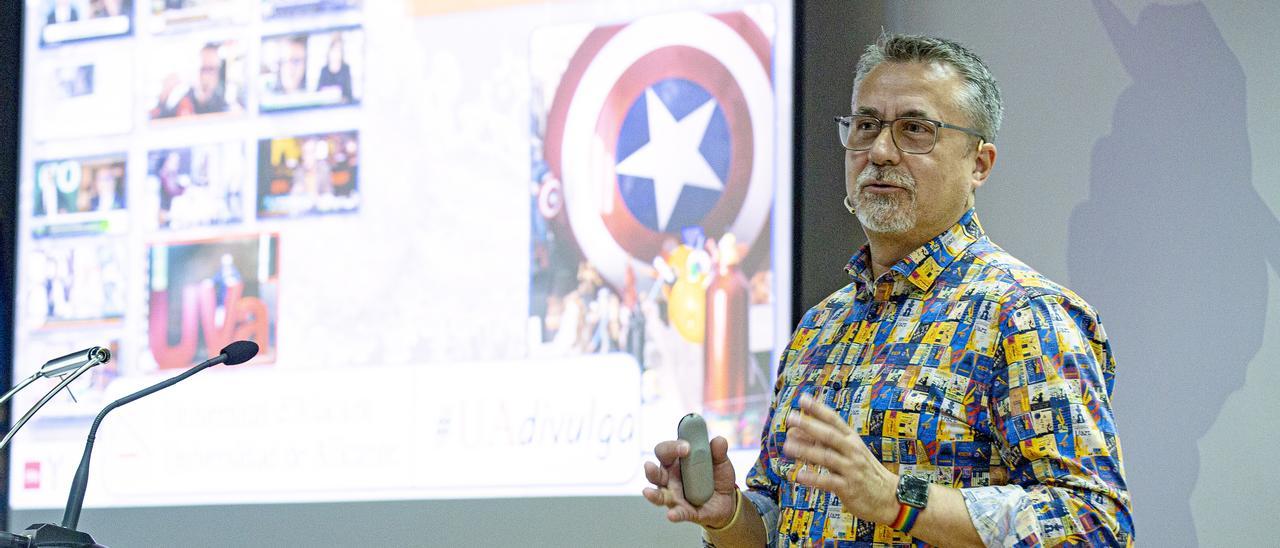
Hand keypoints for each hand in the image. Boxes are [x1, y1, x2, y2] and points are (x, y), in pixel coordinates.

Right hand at [642, 436, 739, 527]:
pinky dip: (675, 515)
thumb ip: (719, 452)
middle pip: (655, 472)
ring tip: (647, 492)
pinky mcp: (684, 511)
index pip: (665, 451)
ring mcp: (674, 496)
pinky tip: (672, 515)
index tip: (687, 447)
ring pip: (659, 495)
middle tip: (654, 465)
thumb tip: (719, 440)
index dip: (672, 447)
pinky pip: (678, 513)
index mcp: (676, 462)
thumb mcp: (721, 463)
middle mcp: (670, 478)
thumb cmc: (717, 477)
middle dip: (652, 469)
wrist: (727, 501)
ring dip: (652, 494)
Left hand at [782, 393, 898, 523]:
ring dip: (806, 451)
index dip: (819, 409)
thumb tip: (794, 433)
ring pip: (827, 457)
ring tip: (787, 446)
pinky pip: (829, 481)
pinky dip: (814, 478)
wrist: (890, 497)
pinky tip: (799, 476)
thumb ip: (822, 443)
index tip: (803, 398)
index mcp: (852, 440)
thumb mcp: (848, 453)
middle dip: (809, 426)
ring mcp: (851, 469)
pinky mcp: (849, 488)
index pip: (834, 420)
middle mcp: (852, 451)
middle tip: (791, 418)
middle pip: (829, 435)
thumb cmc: (864, 471)